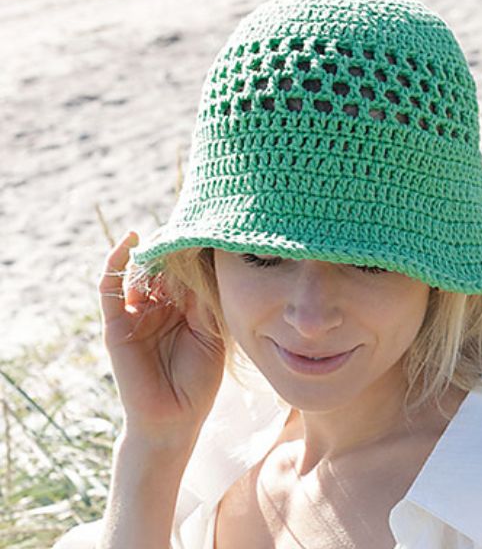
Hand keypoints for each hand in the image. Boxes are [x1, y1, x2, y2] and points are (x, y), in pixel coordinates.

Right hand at [99, 231, 224, 451]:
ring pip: (138, 269)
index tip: (205, 223)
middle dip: (171, 243)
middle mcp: (156, 305)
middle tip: (186, 221)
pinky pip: (110, 287)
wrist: (174, 421)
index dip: (190, 246)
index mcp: (181, 307)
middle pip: (160, 263)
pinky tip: (130, 241)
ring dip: (150, 250)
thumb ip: (204, 298)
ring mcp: (134, 313)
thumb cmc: (197, 381)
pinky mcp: (115, 323)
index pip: (182, 267)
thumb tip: (201, 259)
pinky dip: (116, 260)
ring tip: (165, 235)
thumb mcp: (210, 332)